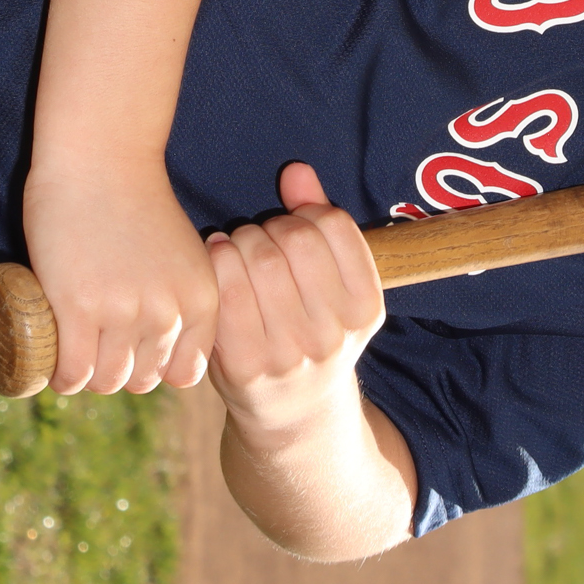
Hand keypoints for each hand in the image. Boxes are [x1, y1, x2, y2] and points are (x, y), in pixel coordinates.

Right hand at [16, 164, 220, 394]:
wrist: (101, 158)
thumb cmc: (137, 200)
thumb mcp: (182, 254)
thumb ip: (178, 294)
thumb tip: (158, 335)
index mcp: (201, 300)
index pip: (185, 372)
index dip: (156, 368)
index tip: (134, 354)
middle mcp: (168, 313)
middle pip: (143, 380)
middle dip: (119, 372)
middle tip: (94, 351)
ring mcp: (123, 314)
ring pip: (106, 382)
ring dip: (87, 376)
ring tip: (71, 354)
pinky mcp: (78, 309)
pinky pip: (72, 372)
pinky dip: (60, 376)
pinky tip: (50, 361)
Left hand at [205, 162, 386, 443]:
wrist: (292, 413)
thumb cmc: (309, 329)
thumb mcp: (334, 284)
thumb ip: (319, 221)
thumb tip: (296, 170)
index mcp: (365, 308)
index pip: (333, 225)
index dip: (306, 213)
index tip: (292, 227)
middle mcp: (333, 334)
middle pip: (294, 238)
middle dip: (269, 226)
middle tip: (258, 238)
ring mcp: (289, 353)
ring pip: (258, 258)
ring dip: (241, 241)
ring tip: (238, 249)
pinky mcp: (245, 365)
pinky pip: (226, 291)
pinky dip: (217, 263)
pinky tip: (217, 261)